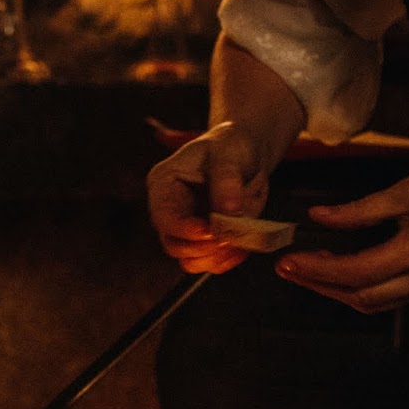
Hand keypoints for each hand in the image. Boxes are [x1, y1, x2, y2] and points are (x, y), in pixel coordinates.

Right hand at [146, 121, 272, 274]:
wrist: (245, 155)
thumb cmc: (231, 146)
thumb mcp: (229, 151)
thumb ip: (227, 178)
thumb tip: (229, 212)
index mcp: (164, 184)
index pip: (164, 217)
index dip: (186, 229)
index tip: (211, 231)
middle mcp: (168, 211)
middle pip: (175, 245)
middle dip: (206, 245)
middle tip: (234, 233)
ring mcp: (184, 230)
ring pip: (192, 260)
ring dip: (219, 254)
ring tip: (244, 235)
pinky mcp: (201, 243)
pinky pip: (211, 263)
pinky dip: (229, 258)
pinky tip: (245, 242)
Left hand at [275, 163, 408, 312]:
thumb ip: (363, 209)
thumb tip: (319, 217)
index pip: (357, 272)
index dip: (318, 270)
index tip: (287, 260)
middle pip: (359, 297)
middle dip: (318, 285)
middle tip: (286, 268)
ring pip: (371, 303)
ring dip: (335, 291)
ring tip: (307, 268)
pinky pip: (385, 298)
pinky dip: (355, 288)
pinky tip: (338, 270)